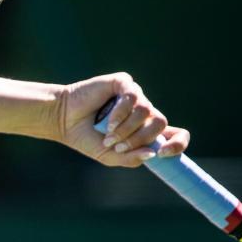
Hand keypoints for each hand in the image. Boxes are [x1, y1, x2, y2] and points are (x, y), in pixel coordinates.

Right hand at [57, 72, 189, 166]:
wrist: (63, 121)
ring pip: (147, 111)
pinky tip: (107, 120)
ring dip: (127, 128)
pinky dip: (121, 112)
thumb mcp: (110, 156)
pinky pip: (134, 96)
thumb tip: (154, 153)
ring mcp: (134, 96)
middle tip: (118, 146)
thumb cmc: (86, 138)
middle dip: (140, 138)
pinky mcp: (122, 83)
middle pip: (161, 123)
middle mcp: (143, 111)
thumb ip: (132, 158)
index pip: (177, 134)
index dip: (178, 143)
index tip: (164, 153)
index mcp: (146, 129)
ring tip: (108, 134)